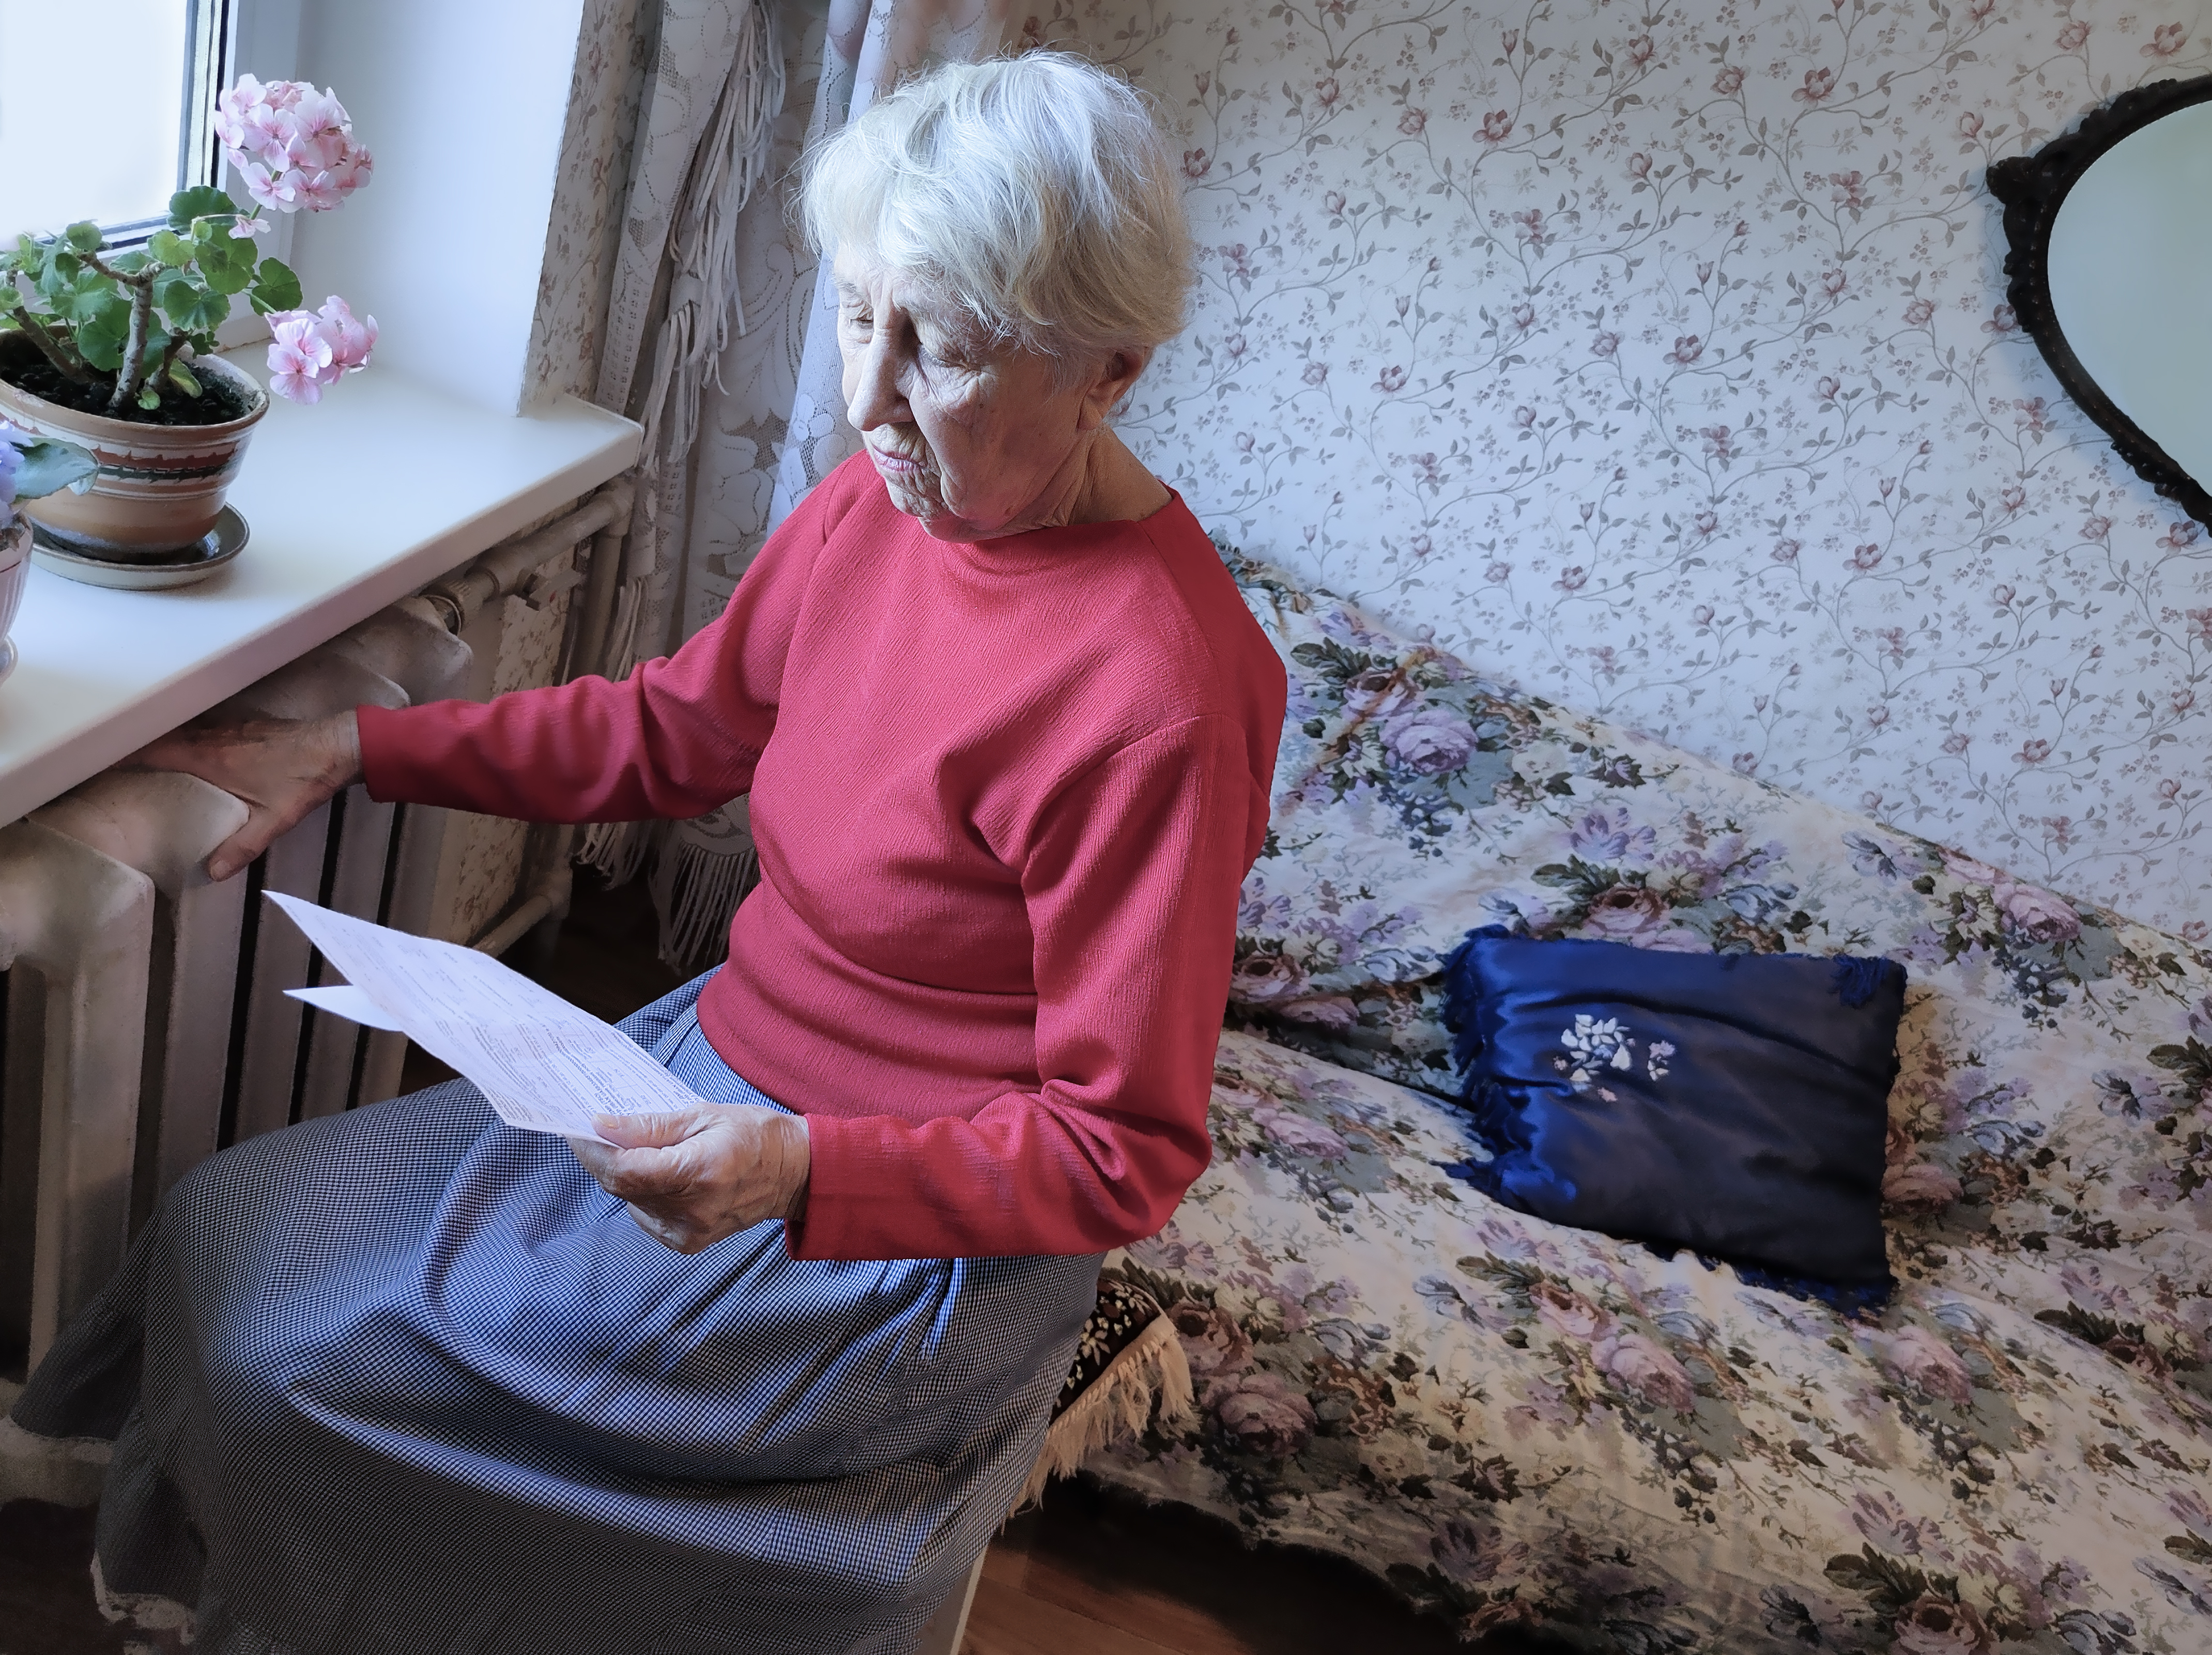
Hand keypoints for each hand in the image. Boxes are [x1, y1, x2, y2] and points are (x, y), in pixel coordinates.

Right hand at [130, 712, 362, 880]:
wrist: (339, 744)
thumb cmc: (305, 778)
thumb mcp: (274, 819)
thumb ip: (242, 846)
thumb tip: (212, 873)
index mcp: (210, 755)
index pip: (153, 750)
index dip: (123, 755)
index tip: (97, 762)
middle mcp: (213, 735)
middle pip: (161, 738)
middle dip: (134, 748)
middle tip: (110, 765)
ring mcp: (228, 727)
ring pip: (182, 731)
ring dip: (160, 742)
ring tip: (138, 760)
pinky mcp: (243, 725)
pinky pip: (202, 729)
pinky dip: (185, 738)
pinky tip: (185, 754)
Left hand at [569, 1104, 810, 1253]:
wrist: (793, 1174)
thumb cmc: (754, 1136)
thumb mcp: (704, 1115)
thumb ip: (651, 1126)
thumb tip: (603, 1126)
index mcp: (700, 1171)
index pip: (626, 1169)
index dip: (593, 1150)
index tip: (578, 1128)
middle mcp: (693, 1209)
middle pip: (621, 1187)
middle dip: (602, 1158)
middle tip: (597, 1133)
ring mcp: (689, 1230)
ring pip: (629, 1201)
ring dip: (623, 1174)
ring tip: (637, 1149)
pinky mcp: (686, 1242)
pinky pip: (644, 1215)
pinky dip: (640, 1194)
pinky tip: (658, 1176)